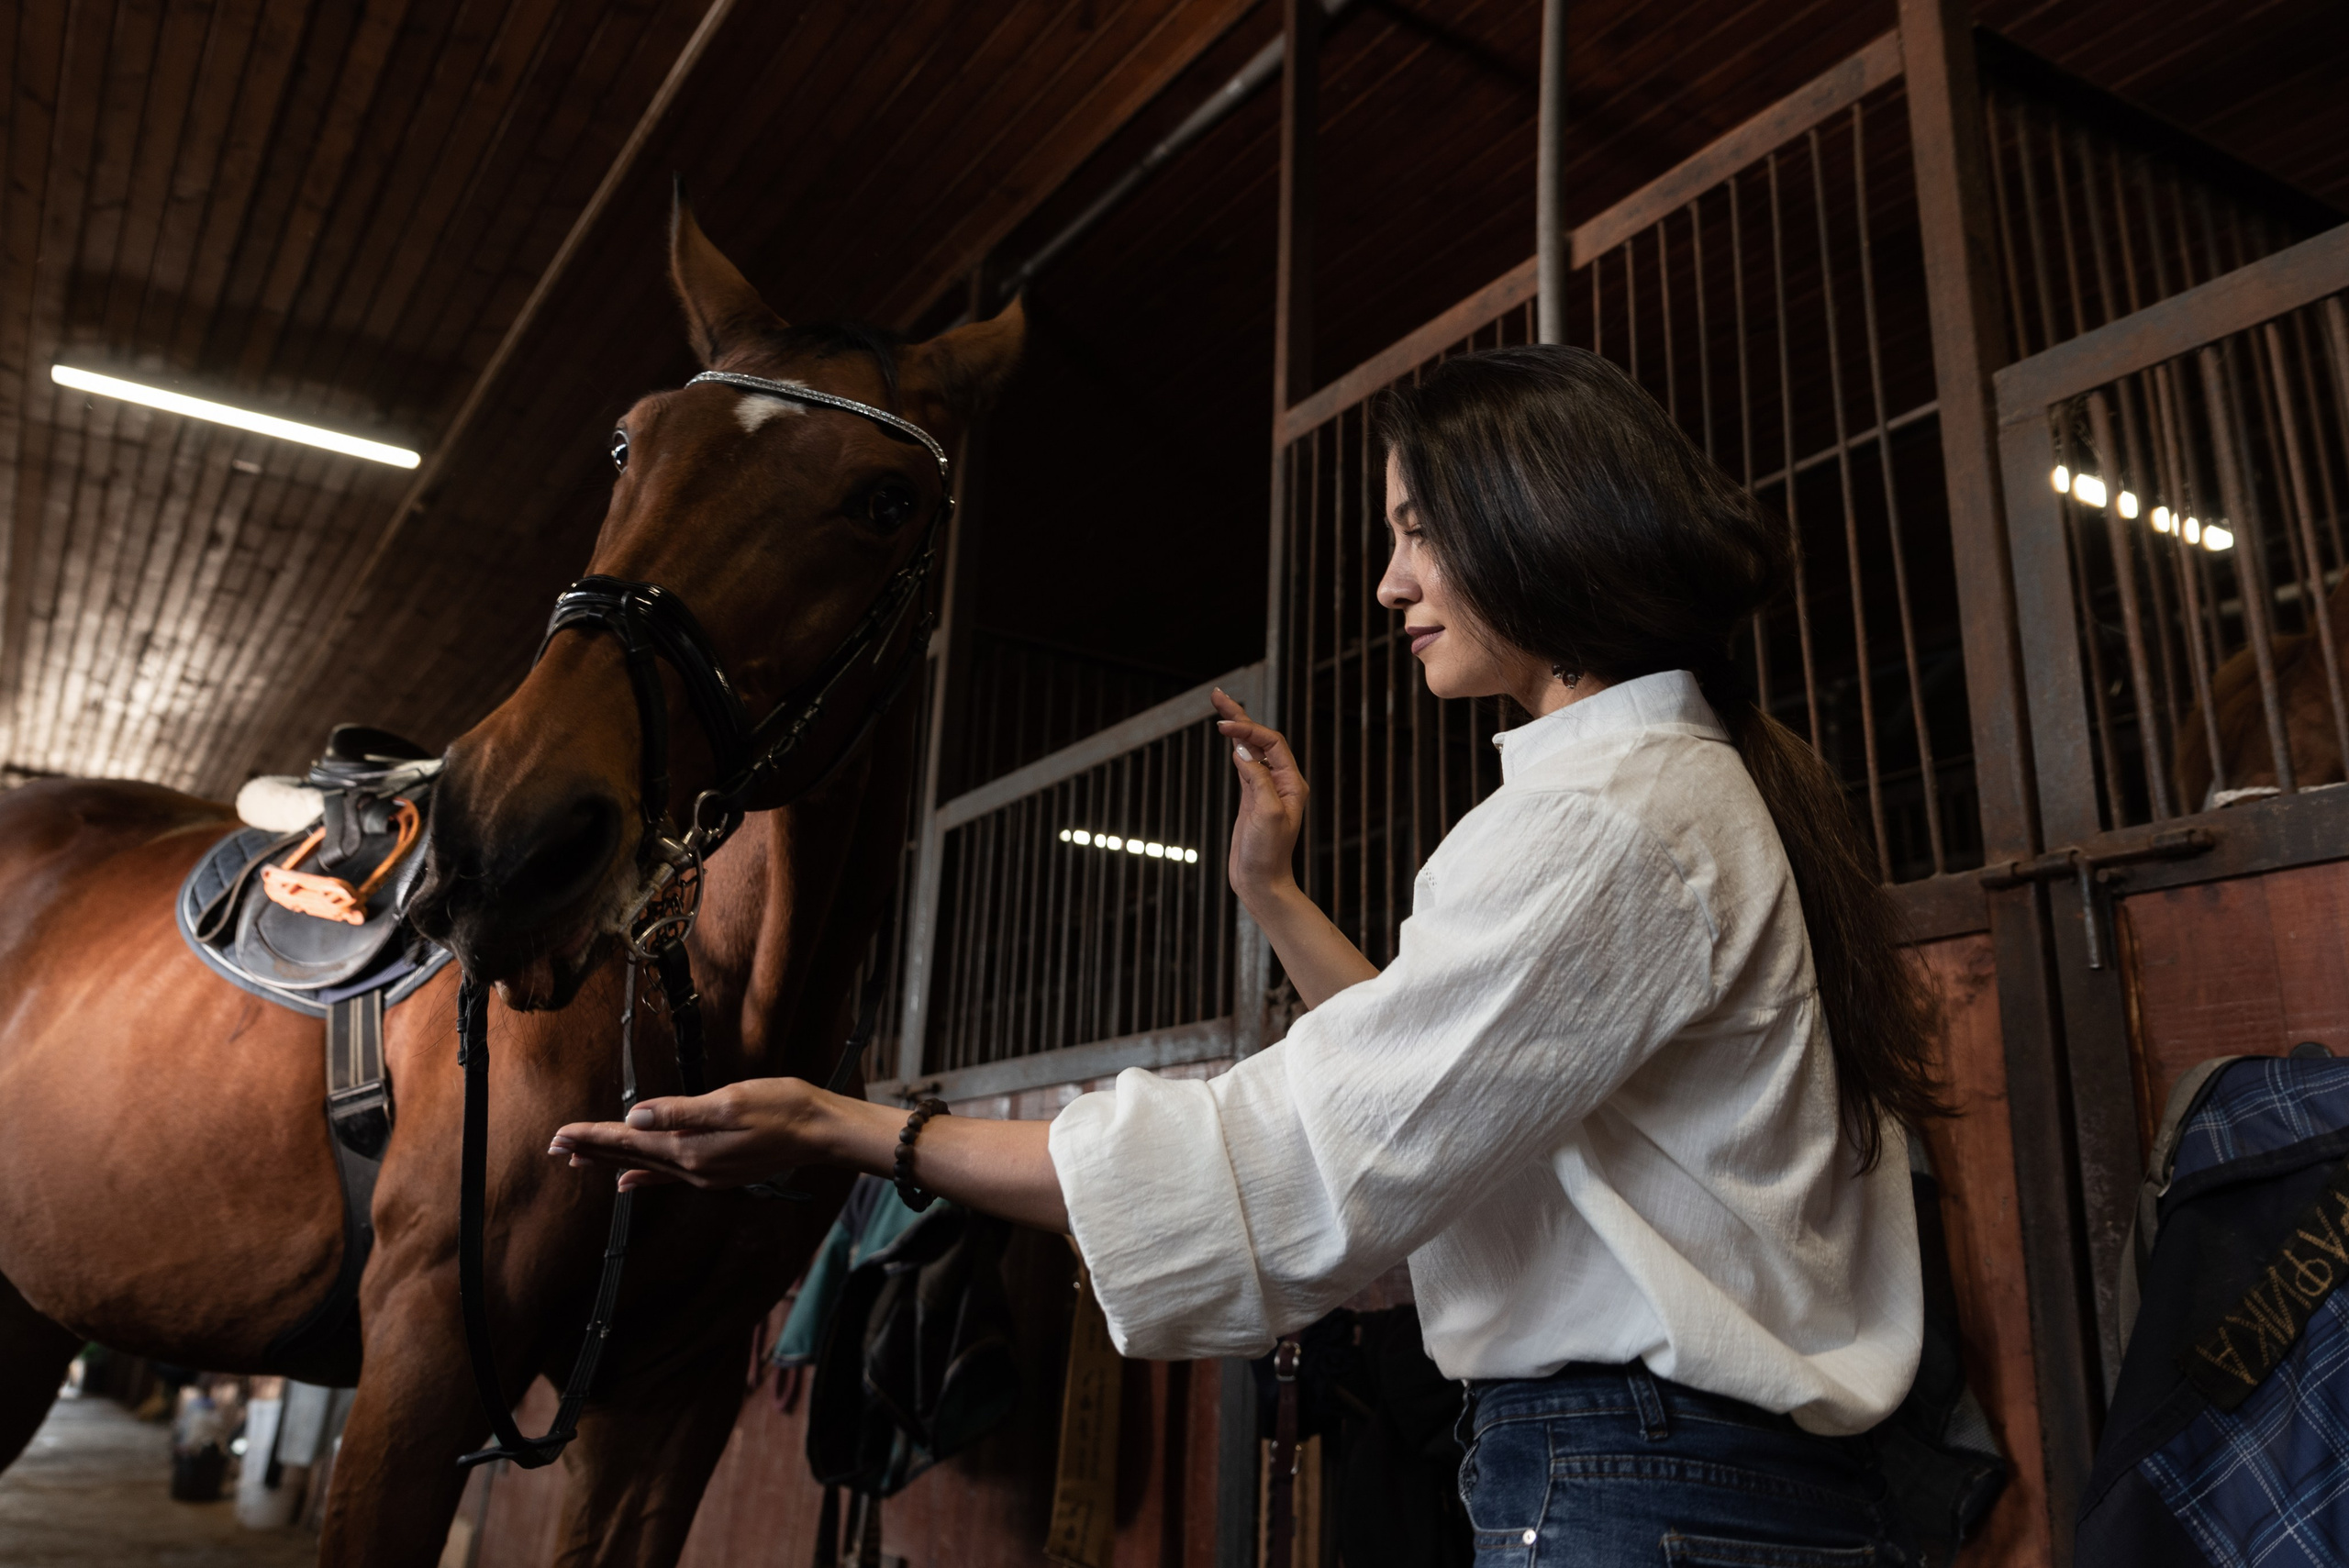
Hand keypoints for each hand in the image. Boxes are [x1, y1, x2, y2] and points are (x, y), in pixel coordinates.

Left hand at [548, 1079, 821, 1191]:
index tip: (558, 1135)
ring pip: (644, 1166)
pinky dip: (641, 1176)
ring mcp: (705, 1173)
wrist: (821, 1130)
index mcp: (690, 1147)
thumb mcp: (730, 1101)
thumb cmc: (782, 1107)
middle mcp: (692, 1166)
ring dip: (610, 1160)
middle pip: (629, 1157)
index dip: (592, 1136)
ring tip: (578, 1158)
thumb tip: (635, 1117)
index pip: (629, 1141)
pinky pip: (667, 1176)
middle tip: (553, 1146)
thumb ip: (680, 1111)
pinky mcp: (717, 1171)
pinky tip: (626, 1181)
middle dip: (591, 1150)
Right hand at [1211, 687, 1306, 909]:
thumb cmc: (1268, 854)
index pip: (1271, 743)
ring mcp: (1265, 789)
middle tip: (1217, 694)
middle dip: (1240, 716)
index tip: (1222, 726)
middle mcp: (1281, 781)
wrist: (1262, 883)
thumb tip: (1244, 751)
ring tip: (1219, 706)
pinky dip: (1236, 748)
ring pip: (1251, 749)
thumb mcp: (1267, 815)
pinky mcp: (1251, 799)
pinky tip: (1228, 738)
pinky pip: (1245, 765)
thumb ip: (1258, 780)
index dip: (1248, 729)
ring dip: (1237, 727)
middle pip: (1261, 738)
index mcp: (1291, 782)